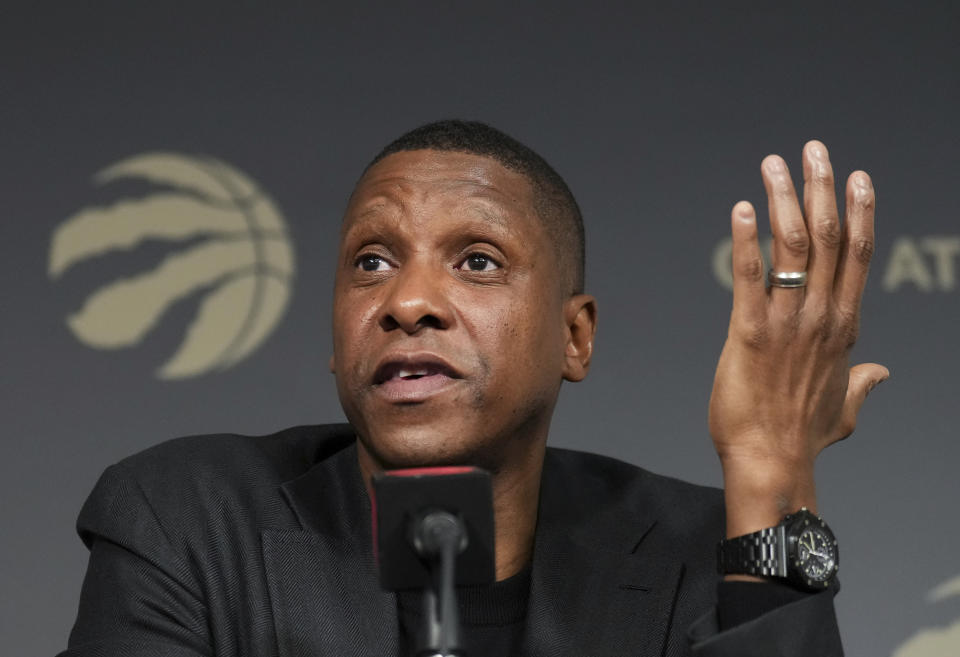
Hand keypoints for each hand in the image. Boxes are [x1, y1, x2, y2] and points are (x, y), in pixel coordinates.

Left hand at [708, 141, 888, 538]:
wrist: (772, 461)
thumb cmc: (803, 435)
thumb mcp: (846, 406)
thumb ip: (863, 382)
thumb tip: (881, 372)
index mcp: (844, 327)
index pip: (857, 256)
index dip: (859, 212)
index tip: (857, 178)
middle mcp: (821, 316)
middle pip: (828, 238)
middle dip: (822, 188)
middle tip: (813, 150)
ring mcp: (787, 322)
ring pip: (792, 246)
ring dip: (784, 200)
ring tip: (774, 165)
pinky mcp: (748, 332)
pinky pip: (748, 276)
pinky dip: (744, 240)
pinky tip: (739, 210)